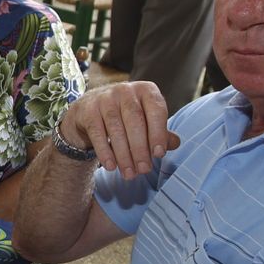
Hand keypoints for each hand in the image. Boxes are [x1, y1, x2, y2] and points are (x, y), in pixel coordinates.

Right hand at [60, 82, 180, 179]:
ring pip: (116, 129)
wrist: (89, 109)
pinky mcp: (88, 109)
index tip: (159, 155)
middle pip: (135, 121)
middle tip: (144, 170)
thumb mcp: (145, 120)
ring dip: (123, 155)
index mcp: (146, 90)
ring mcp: (105, 98)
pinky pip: (98, 133)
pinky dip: (105, 152)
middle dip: (140, 149)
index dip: (158, 133)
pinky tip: (111, 166)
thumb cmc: (125, 116)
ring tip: (129, 173)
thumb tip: (175, 143)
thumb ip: (161, 132)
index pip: (156, 110)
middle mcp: (126, 90)